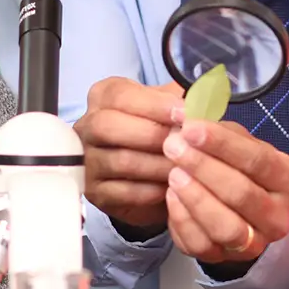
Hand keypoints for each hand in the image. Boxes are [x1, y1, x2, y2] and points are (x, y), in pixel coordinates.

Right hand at [77, 78, 180, 233]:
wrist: (149, 172)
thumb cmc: (159, 131)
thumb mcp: (169, 107)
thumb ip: (182, 98)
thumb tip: (201, 99)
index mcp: (103, 97)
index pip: (120, 96)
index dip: (154, 105)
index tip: (184, 114)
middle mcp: (87, 126)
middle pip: (108, 126)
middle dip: (151, 134)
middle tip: (184, 143)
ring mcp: (87, 161)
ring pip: (120, 161)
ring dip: (158, 165)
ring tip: (185, 166)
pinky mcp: (94, 192)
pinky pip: (123, 192)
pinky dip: (152, 190)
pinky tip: (172, 186)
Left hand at [162, 111, 288, 266]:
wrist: (238, 210)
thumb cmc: (238, 168)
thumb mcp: (239, 144)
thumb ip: (219, 131)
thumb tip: (188, 118)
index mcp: (288, 181)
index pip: (258, 161)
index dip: (222, 144)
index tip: (191, 127)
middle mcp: (279, 216)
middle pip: (241, 194)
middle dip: (203, 167)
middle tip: (174, 147)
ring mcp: (255, 243)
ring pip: (225, 226)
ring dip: (195, 197)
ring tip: (173, 173)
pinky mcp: (226, 259)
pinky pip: (201, 244)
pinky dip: (182, 219)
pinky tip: (171, 195)